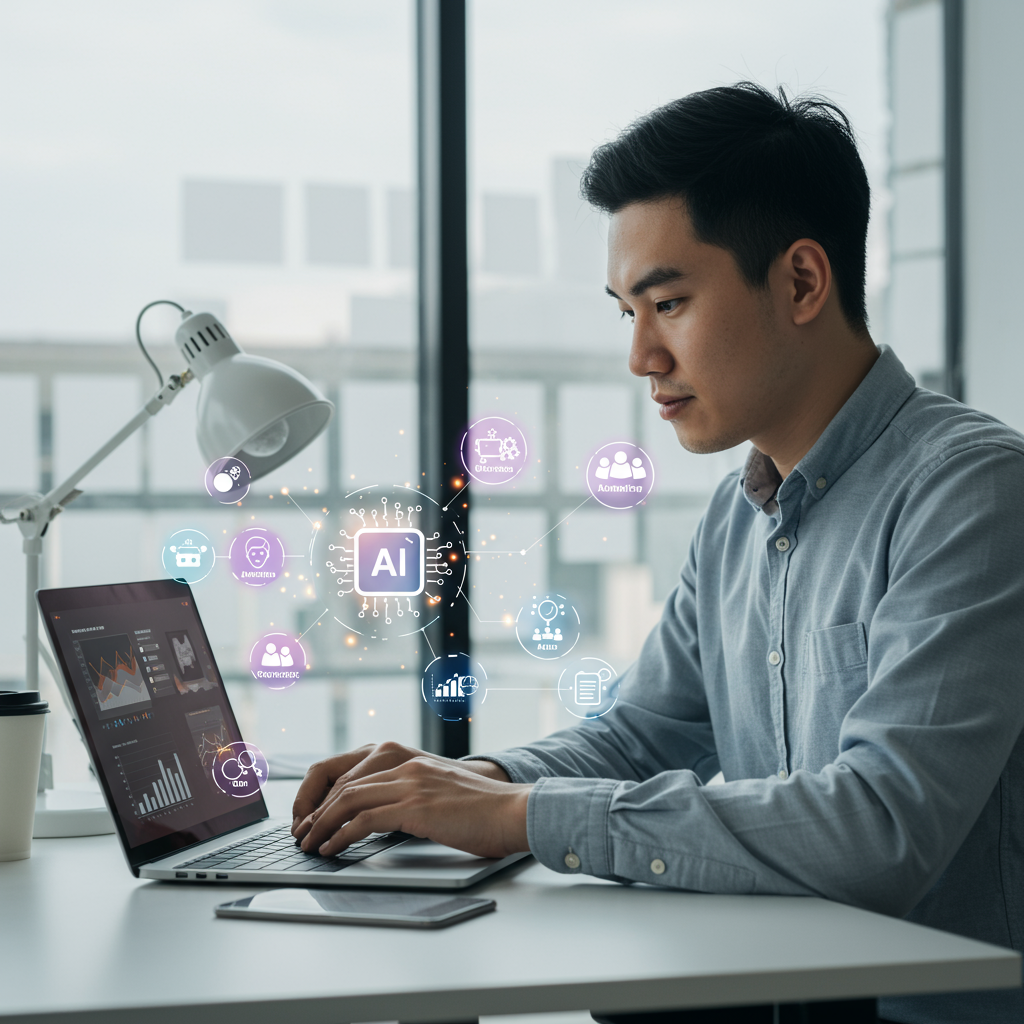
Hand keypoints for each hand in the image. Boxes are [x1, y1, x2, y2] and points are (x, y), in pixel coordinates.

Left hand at [291, 740, 509, 839]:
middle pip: (344, 784)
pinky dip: (340, 836)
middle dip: (317, 811)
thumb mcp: (442, 797)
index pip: (354, 773)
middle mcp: (407, 767)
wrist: (513, 811)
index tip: (315, 819)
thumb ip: (415, 799)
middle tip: (303, 834)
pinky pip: (363, 820)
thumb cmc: (484, 812)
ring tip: (309, 845)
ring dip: (322, 825)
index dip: (328, 797)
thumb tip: (387, 820)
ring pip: (348, 799)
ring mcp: (411, 784)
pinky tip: (331, 850)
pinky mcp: (415, 807)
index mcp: (412, 762)